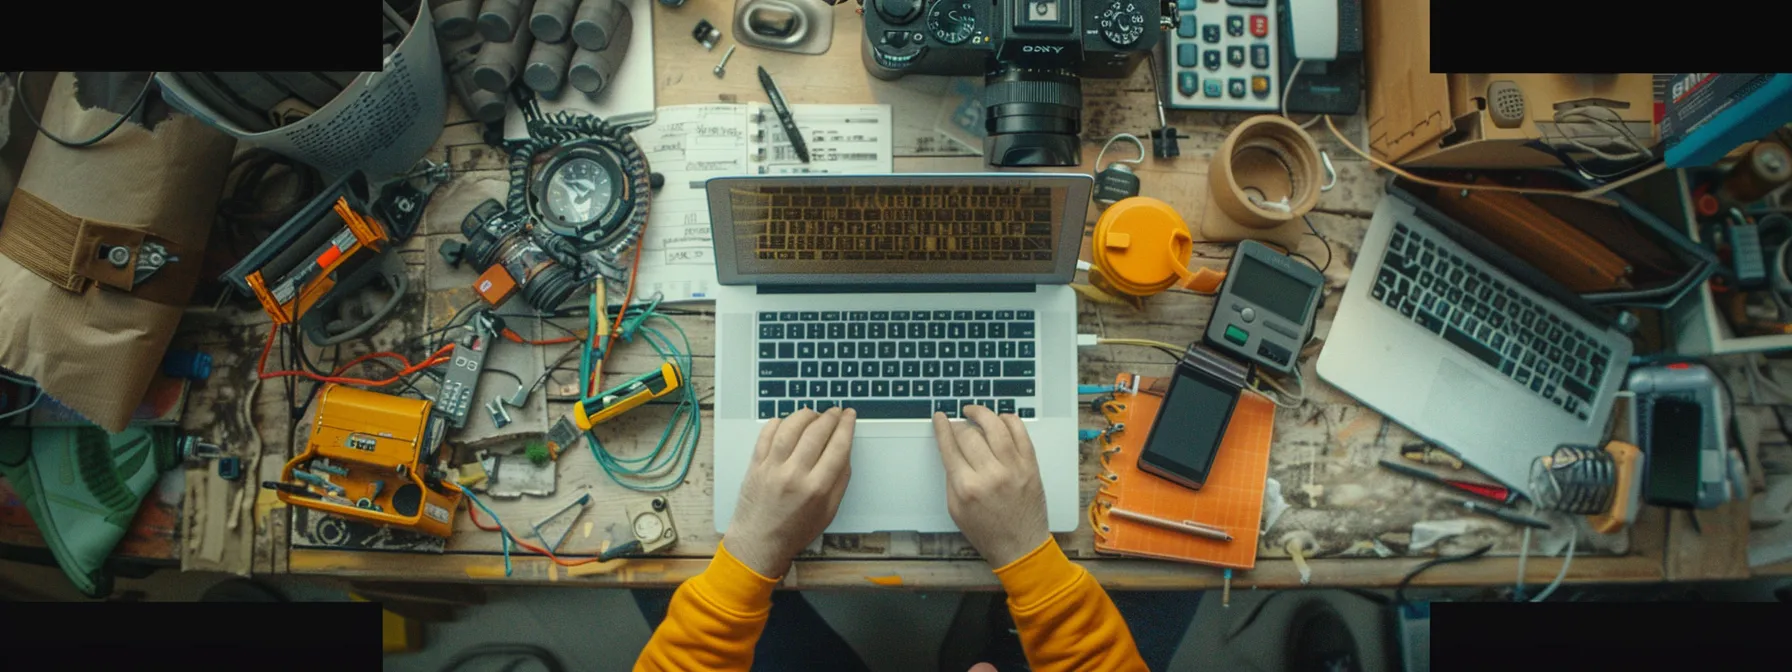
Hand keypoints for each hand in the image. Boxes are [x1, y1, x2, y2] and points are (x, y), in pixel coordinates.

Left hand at [723, 407, 856, 577]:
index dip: (846, 426)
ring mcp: (772, 468)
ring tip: (814, 414)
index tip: (849, 415)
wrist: (759, 542)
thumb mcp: (828, 512)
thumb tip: (845, 450)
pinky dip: (779, 422)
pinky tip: (788, 422)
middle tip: (835, 412)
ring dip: (805, 415)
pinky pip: (766, 434)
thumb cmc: (795, 530)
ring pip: (790, 427)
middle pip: (816, 432)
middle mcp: (794, 474)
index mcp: (816, 488)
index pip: (837, 446)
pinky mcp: (755, 465)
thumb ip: (840, 480)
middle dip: (829, 417)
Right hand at [932, 405, 1049, 568]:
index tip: (940, 417)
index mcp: (966, 487)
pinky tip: (1000, 419)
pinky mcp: (1030, 465)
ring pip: (995, 426)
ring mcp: (1013, 468)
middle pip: (969, 434)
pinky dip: (1008, 420)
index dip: (942, 427)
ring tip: (974, 411)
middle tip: (956, 423)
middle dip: (959, 424)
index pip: (950, 446)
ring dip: (982, 413)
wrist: (1020, 545)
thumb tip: (950, 448)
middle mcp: (990, 474)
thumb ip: (951, 477)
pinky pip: (1020, 432)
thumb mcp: (955, 509)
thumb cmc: (986, 531)